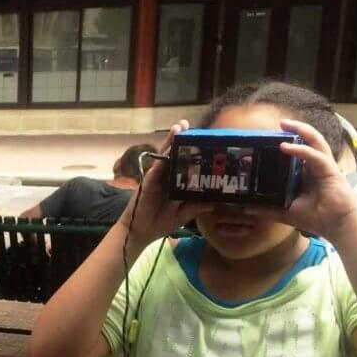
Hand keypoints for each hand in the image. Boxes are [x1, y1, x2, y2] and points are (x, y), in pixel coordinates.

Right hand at [116, 120, 198, 248]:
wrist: (141, 233)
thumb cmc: (160, 223)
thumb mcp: (184, 215)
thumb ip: (196, 207)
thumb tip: (214, 201)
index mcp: (175, 183)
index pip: (185, 164)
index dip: (192, 152)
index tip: (201, 140)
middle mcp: (166, 177)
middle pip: (174, 155)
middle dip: (180, 140)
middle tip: (187, 124)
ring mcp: (156, 179)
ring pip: (164, 157)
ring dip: (171, 142)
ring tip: (178, 127)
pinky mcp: (148, 183)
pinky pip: (156, 168)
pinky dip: (163, 158)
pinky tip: (170, 149)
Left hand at [276, 119, 356, 243]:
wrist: (336, 226)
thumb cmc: (316, 218)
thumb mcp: (285, 212)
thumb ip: (267, 209)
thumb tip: (246, 208)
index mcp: (306, 174)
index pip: (297, 154)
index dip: (286, 145)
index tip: (270, 139)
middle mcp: (315, 167)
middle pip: (307, 142)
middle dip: (295, 131)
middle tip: (279, 124)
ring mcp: (323, 167)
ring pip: (315, 142)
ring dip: (301, 131)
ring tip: (286, 124)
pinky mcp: (330, 170)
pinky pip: (315, 156)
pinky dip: (301, 150)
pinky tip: (286, 147)